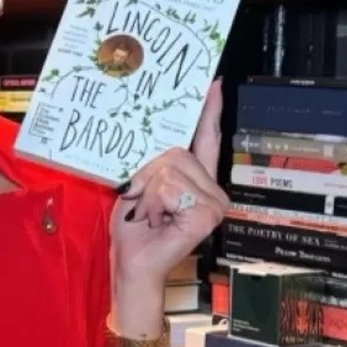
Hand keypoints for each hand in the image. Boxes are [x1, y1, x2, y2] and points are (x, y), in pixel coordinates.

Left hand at [110, 79, 230, 288]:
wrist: (132, 262)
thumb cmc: (134, 227)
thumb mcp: (140, 184)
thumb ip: (154, 162)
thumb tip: (155, 134)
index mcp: (195, 179)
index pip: (205, 139)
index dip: (208, 112)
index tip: (213, 84)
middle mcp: (211, 188)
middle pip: (175, 152)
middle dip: (148, 174)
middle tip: (144, 202)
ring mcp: (214, 202)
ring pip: (170, 168)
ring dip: (148, 191)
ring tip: (150, 213)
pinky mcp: (208, 213)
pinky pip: (170, 186)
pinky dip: (153, 201)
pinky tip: (158, 220)